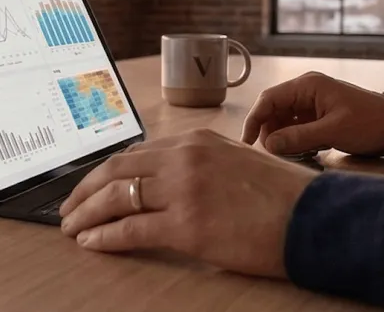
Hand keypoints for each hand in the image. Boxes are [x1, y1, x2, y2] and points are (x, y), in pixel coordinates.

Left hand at [58, 128, 318, 277]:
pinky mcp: (187, 224)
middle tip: (68, 208)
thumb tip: (168, 181)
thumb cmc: (283, 196)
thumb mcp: (238, 161)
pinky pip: (130, 229)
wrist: (315, 219)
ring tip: (72, 228)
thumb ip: (201, 164)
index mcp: (196, 140)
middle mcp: (185, 157)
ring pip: (116, 197)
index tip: (89, 186)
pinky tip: (91, 242)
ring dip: (86, 213)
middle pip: (116, 170)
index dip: (104, 172)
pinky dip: (104, 236)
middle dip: (84, 191)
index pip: (135, 153)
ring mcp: (184, 189)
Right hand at [241, 71, 383, 156]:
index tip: (247, 143)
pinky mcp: (319, 116)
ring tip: (293, 156)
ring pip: (284, 122)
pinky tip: (305, 153)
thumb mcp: (332, 131)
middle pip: (273, 111)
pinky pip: (297, 128)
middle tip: (274, 155)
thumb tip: (268, 145)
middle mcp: (306, 91)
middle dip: (270, 133)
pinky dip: (295, 141)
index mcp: (307, 86)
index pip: (268, 99)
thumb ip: (298, 137)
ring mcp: (312, 104)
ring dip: (283, 139)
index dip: (254, 120)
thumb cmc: (368, 123)